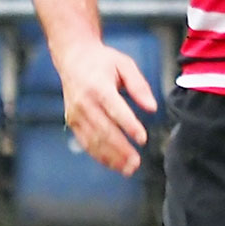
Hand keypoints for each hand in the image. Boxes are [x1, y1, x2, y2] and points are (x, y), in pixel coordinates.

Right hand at [53, 41, 158, 175]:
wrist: (72, 57)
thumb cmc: (102, 61)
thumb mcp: (124, 64)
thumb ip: (139, 86)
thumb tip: (152, 108)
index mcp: (98, 87)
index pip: (115, 110)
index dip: (129, 126)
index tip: (143, 140)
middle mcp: (84, 102)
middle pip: (103, 130)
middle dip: (121, 149)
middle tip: (137, 163)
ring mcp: (76, 113)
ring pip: (93, 140)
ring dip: (111, 157)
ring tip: (128, 168)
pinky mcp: (72, 121)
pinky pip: (85, 142)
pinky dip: (99, 155)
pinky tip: (113, 163)